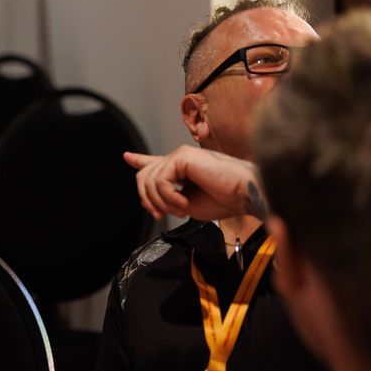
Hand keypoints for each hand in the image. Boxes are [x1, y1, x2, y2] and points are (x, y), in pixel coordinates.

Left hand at [124, 146, 258, 220]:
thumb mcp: (186, 203)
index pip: (155, 162)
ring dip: (162, 202)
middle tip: (163, 215)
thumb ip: (166, 197)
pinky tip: (185, 203)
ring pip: (149, 180)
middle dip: (149, 200)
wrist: (244, 194)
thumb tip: (146, 198)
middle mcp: (179, 159)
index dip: (139, 160)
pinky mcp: (182, 156)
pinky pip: (160, 181)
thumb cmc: (224, 200)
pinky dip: (169, 197)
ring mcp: (180, 155)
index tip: (127, 157)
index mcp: (182, 169)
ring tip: (181, 209)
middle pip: (144, 177)